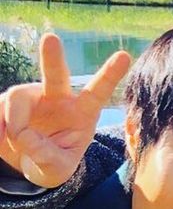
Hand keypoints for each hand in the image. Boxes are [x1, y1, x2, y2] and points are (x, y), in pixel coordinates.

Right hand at [0, 33, 130, 186]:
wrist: (26, 163)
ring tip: (16, 143)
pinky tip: (1, 139)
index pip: (98, 92)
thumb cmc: (53, 162)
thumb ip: (47, 157)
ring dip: (13, 125)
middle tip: (51, 39)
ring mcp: (31, 96)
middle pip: (56, 74)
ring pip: (16, 98)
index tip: (124, 56)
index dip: (110, 75)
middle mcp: (57, 97)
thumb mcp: (58, 169)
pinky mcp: (6, 100)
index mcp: (82, 111)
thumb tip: (26, 137)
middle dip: (53, 57)